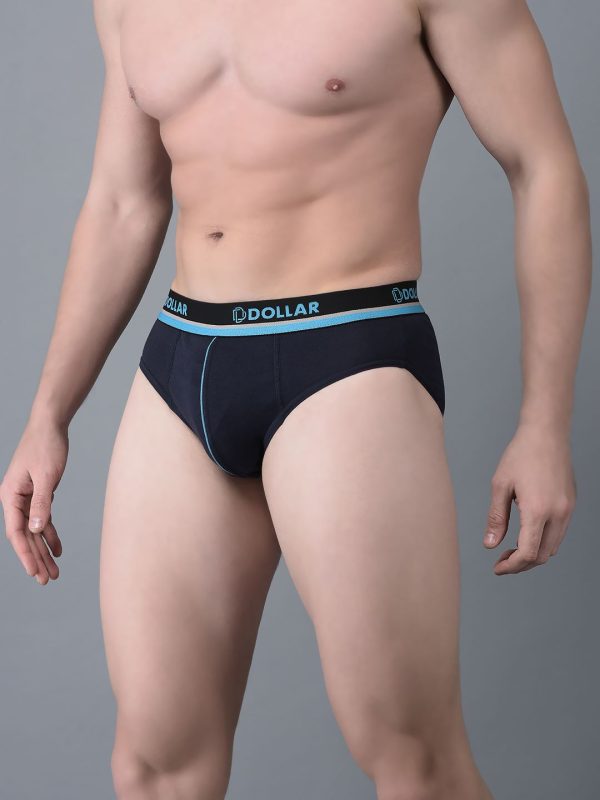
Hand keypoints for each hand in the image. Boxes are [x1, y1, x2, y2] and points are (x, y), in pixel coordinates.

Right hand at [0, 417, 67, 584]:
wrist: (50, 425)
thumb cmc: (46, 446)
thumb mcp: (46, 476)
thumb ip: (41, 503)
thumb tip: (36, 530)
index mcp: (10, 495)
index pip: (16, 532)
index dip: (26, 554)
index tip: (35, 572)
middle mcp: (14, 498)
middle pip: (24, 536)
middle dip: (36, 559)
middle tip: (47, 580)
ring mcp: (25, 497)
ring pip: (34, 530)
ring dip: (43, 550)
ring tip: (54, 572)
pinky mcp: (37, 493)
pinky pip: (42, 519)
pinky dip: (50, 534)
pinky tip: (57, 550)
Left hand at [483, 423, 575, 574]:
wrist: (546, 433)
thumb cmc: (520, 455)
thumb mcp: (500, 486)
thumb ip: (496, 518)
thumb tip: (490, 545)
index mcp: (537, 510)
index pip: (528, 553)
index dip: (512, 566)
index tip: (497, 568)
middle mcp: (557, 513)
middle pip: (542, 555)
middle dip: (521, 564)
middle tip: (501, 560)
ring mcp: (567, 510)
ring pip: (553, 547)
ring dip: (533, 554)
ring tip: (511, 549)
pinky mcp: (571, 504)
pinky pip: (559, 533)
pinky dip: (543, 541)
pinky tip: (527, 534)